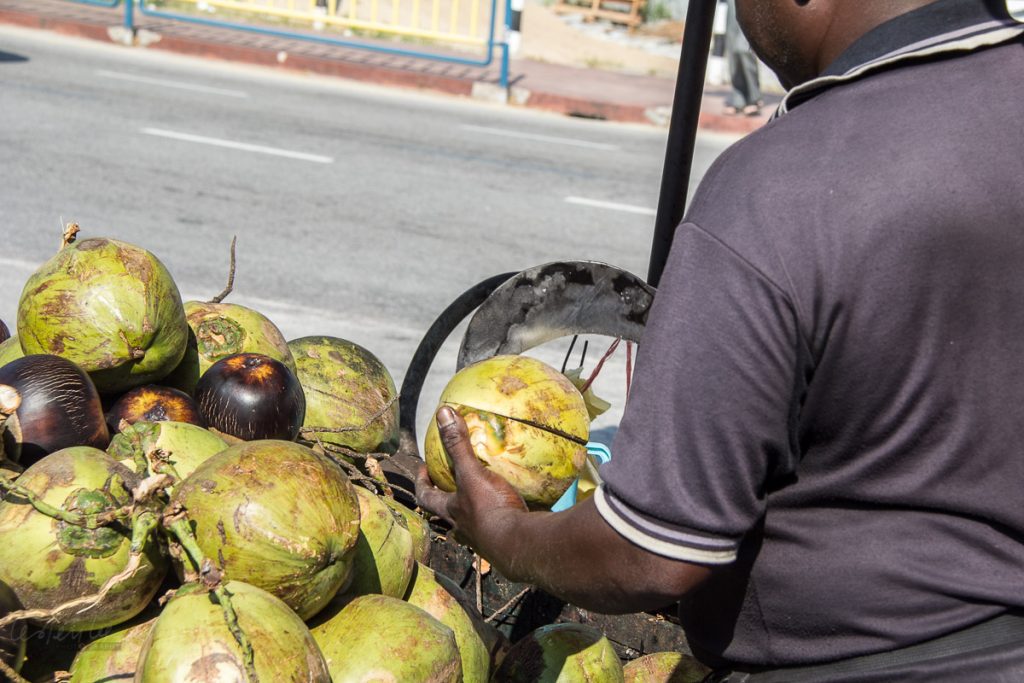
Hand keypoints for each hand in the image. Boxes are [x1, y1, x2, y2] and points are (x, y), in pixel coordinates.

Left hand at [415, 406, 528, 551]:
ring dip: (475, 511)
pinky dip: (505, 516)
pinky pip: (502, 526)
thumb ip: (458, 446)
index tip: (423, 469)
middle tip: (453, 482)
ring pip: (472, 524)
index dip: (422, 483)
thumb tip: (443, 414)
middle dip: (448, 499)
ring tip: (486, 493)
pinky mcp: (506, 541)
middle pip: (447, 514)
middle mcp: (463, 528)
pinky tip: (516, 505)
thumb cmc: (490, 509)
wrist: (521, 544)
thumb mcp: (472, 474)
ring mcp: (484, 538)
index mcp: (451, 512)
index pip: (426, 498)